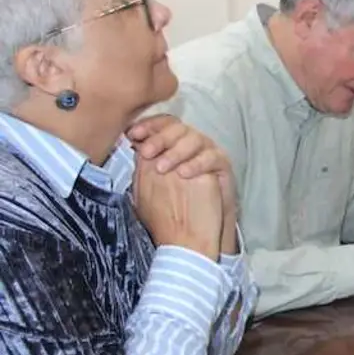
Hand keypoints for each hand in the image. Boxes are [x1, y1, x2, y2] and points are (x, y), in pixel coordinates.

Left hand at [129, 114, 238, 251]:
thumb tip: (131, 148)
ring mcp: (207, 152)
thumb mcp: (148, 185)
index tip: (133, 135)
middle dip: (159, 137)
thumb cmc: (170, 207)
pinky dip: (196, 163)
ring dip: (176, 151)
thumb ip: (141, 166)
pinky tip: (184, 173)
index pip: (161, 124)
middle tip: (147, 153)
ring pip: (195, 138)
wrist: (193, 230)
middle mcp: (189, 144)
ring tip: (163, 169)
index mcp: (171, 145)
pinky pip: (212, 156)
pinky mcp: (222, 164)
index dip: (148, 125)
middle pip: (178, 127)